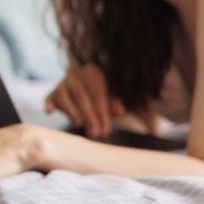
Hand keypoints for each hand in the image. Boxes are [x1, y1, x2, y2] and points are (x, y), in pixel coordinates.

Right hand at [44, 63, 161, 137]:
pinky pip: (49, 98)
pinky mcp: (51, 93)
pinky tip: (51, 111)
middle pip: (82, 94)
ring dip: (73, 111)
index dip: (103, 111)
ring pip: (65, 95)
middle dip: (90, 115)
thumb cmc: (109, 104)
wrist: (86, 97)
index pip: (99, 91)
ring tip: (80, 125)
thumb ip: (139, 112)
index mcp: (94, 71)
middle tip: (97, 132)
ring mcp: (62, 82)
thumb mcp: (124, 105)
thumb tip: (154, 127)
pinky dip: (49, 103)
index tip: (107, 128)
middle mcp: (76, 72)